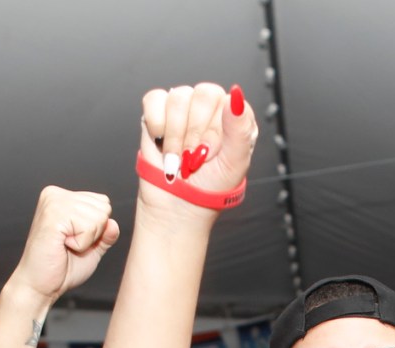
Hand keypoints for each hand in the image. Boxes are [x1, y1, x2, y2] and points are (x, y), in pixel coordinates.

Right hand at [3, 186, 120, 308]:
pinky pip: (88, 227)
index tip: (74, 240)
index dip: (97, 228)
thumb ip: (105, 234)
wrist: (40, 286)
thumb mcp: (92, 248)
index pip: (102, 202)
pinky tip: (62, 246)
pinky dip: (81, 244)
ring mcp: (53, 202)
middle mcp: (56, 194)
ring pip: (98, 217)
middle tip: (69, 245)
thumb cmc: (61, 269)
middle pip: (103, 207)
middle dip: (94, 233)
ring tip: (65, 245)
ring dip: (86, 240)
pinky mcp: (53, 215)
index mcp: (63, 197)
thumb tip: (113, 223)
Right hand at [137, 81, 259, 214]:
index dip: (214, 129)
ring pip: (178, 98)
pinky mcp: (157, 111)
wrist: (178, 206)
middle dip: (194, 132)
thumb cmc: (211, 186)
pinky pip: (155, 99)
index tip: (209, 153)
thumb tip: (236, 96)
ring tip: (177, 157)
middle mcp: (210, 108)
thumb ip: (240, 128)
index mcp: (233, 117)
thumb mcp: (235, 162)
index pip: (226, 101)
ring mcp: (183, 108)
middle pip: (203, 94)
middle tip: (193, 157)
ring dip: (175, 135)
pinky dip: (156, 123)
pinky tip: (161, 143)